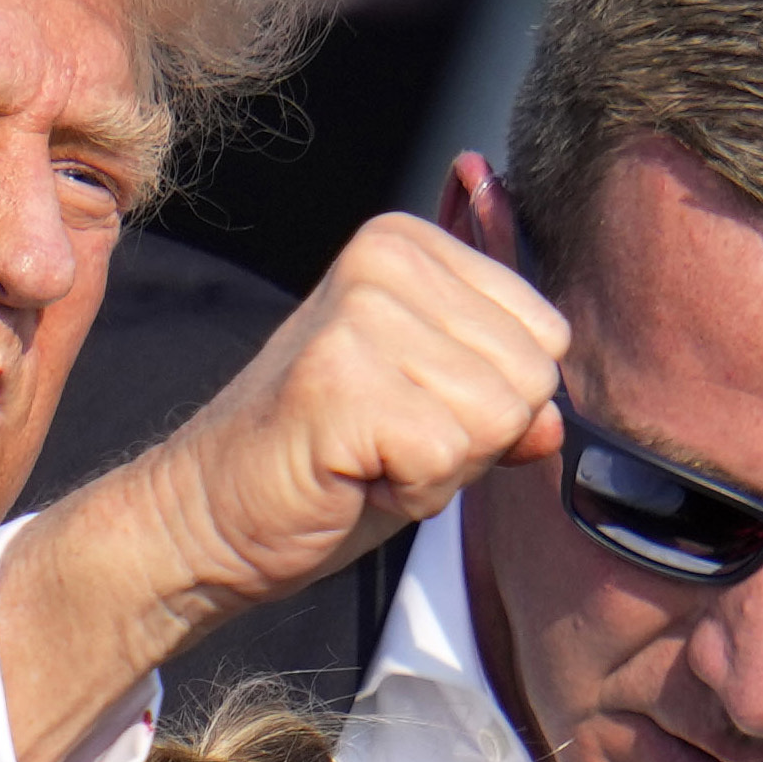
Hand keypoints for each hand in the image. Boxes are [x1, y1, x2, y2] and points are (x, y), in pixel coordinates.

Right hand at [0, 213, 562, 761]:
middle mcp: (385, 258)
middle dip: (473, 437)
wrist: (208, 516)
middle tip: (387, 443)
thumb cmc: (321, 465)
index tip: (412, 414)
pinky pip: (450, 456)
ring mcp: (360, 313)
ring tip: (369, 457)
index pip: (546, 333)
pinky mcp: (341, 379)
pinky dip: (414, 493)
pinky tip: (355, 477)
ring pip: (498, 416)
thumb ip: (503, 398)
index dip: (493, 403)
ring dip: (442, 467)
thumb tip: (555, 421)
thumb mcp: (434, 414)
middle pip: (531, 375)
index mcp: (409, 245)